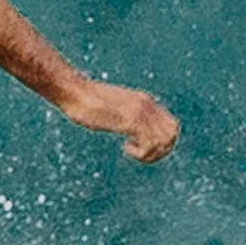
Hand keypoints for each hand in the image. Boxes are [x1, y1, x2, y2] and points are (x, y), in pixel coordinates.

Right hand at [57, 79, 180, 162]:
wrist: (73, 91)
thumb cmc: (85, 101)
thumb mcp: (113, 106)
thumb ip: (124, 113)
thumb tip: (126, 124)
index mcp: (144, 101)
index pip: (171, 125)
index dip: (162, 142)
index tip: (143, 145)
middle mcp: (146, 105)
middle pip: (173, 133)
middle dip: (160, 150)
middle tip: (139, 153)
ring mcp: (139, 112)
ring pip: (164, 141)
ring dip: (150, 153)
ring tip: (131, 150)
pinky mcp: (130, 120)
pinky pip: (149, 144)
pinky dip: (140, 153)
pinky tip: (125, 147)